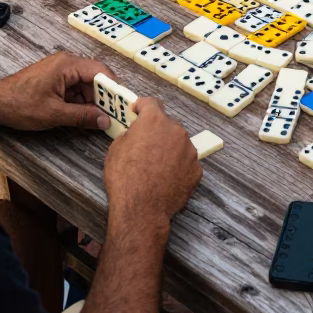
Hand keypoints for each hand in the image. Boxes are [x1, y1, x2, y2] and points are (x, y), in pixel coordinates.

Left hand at [0, 53, 113, 132]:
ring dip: (93, 102)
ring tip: (100, 121)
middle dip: (104, 97)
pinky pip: (76, 89)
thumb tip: (105, 121)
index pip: (101, 71)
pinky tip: (85, 118)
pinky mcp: (56, 80)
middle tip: (115, 115)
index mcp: (67, 65)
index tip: (124, 103)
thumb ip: (82, 116)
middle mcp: (67, 63)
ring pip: (86, 86)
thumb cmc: (20, 105)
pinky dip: (81, 103)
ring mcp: (61, 71)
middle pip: (95, 78)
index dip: (115, 87)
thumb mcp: (54, 114)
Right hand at [103, 97, 201, 226]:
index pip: (151, 103)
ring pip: (179, 143)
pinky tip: (166, 178)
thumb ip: (130, 134)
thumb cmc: (124, 178)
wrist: (142, 208)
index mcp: (154, 121)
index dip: (143, 106)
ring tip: (156, 166)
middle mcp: (176, 131)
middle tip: (146, 145)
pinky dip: (178, 166)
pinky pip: (186, 162)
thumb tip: (137, 134)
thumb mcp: (116, 148)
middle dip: (157, 131)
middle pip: (167, 124)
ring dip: (169, 149)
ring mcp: (190, 150)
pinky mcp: (196, 169)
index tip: (138, 111)